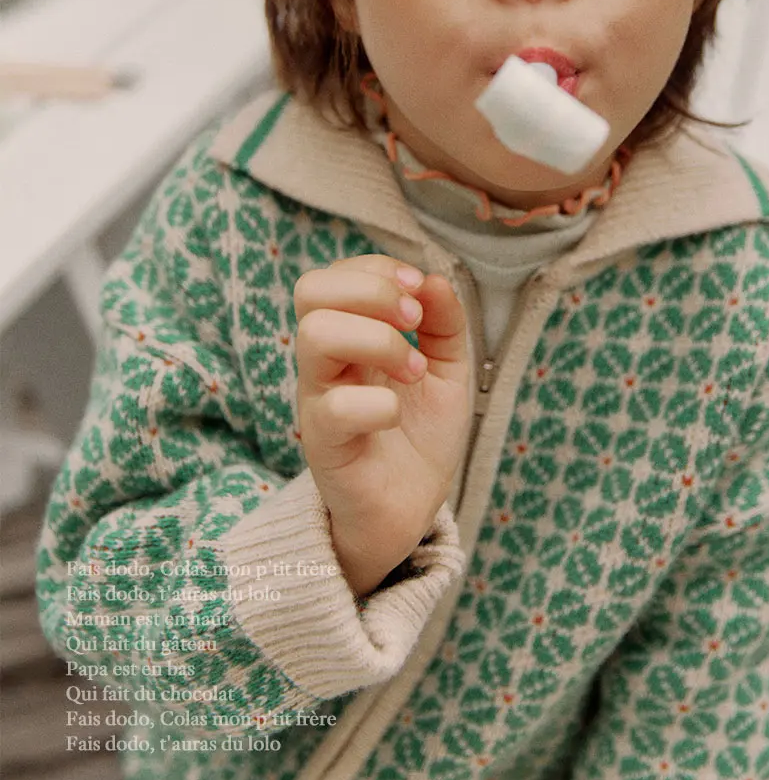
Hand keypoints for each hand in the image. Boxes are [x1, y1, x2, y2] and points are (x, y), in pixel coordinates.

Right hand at [294, 254, 470, 596]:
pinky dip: (380, 402)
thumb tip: (434, 278)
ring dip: (379, 341)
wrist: (410, 510)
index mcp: (347, 335)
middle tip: (414, 322)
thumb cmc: (420, 436)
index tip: (420, 292)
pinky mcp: (323, 445)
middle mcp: (324, 362)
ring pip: (316, 335)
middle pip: (311, 289)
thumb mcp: (446, 368)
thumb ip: (444, 322)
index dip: (378, 269)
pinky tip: (399, 416)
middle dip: (373, 290)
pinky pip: (336, 408)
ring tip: (413, 371)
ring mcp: (318, 401)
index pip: (333, 275)